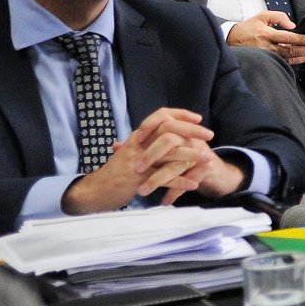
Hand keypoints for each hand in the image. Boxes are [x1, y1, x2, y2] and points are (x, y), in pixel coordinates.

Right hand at [59, 108, 241, 212]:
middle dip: (192, 131)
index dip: (180, 114)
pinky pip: (164, 179)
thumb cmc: (116, 173)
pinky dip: (180, 181)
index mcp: (138, 138)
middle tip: (209, 136)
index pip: (160, 116)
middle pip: (168, 130)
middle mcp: (138, 145)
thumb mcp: (130, 153)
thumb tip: (169, 136)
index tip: (198, 118)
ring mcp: (138, 162)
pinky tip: (193, 184)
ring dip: (192, 156)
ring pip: (169, 154)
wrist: (95, 191)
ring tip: (209, 160)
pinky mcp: (138, 179)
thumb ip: (147, 144)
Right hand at [228, 11, 304, 64]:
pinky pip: (282, 62)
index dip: (300, 39)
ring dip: (302, 56)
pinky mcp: (266, 60)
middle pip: (289, 49)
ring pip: (287, 57)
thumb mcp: (262, 16)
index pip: (287, 37)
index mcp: (266, 33)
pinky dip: (294, 61)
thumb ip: (278, 17)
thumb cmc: (248, 27)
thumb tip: (292, 25)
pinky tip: (303, 59)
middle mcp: (266, 46)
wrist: (233, 39)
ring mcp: (266, 55)